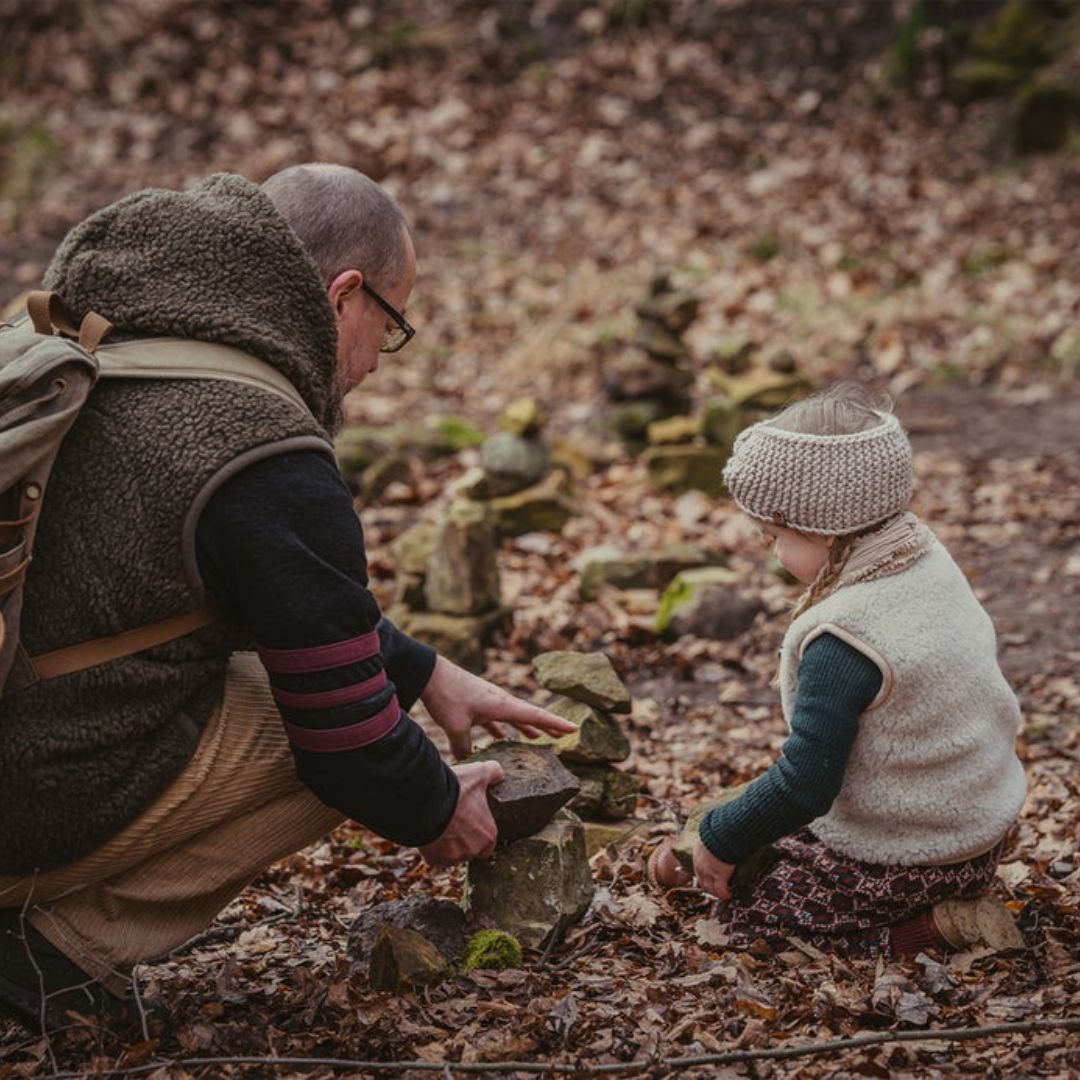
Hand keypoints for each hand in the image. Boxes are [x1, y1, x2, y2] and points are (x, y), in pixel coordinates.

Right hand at [418, 760, 504, 864]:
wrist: (427, 800)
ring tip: (441, 825)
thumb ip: (494, 773)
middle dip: (463, 839)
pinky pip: (434, 857)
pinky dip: (431, 848)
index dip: (480, 833)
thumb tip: (498, 774)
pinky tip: (430, 832)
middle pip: (470, 849)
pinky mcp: (433, 859)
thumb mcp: (479, 773)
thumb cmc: (457, 789)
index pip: (489, 844)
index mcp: (488, 835)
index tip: (471, 822)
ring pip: (451, 855)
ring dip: (448, 844)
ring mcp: (452, 857)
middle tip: (454, 820)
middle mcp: (472, 850)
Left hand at [420, 655, 576, 758]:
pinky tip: (500, 738)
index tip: (573, 728)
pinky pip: (495, 718)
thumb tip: (467, 762)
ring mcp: (489, 701)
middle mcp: (500, 701)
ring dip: (525, 726)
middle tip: (563, 735)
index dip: (555, 723)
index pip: (535, 715)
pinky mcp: (477, 702)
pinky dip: (501, 728)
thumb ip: (464, 747)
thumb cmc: (447, 696)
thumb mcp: (455, 726)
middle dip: (546, 725)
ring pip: (513, 716)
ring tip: (537, 738)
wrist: (431, 674)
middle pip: (529, 715)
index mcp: (502, 705)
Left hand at [692, 840, 735, 900]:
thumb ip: (711, 840)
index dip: (703, 875)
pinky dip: (725, 894)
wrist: (723, 834)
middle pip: (702, 881)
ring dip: (716, 893)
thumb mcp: (710, 835)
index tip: (709, 879)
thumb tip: (716, 835)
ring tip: (722, 895)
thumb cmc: (719, 831)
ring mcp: (709, 872)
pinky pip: (721, 890)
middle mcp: (700, 865)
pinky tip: (729, 895)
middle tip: (715, 890)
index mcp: (697, 854)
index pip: (698, 868)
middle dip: (708, 887)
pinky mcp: (719, 876)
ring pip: (710, 888)